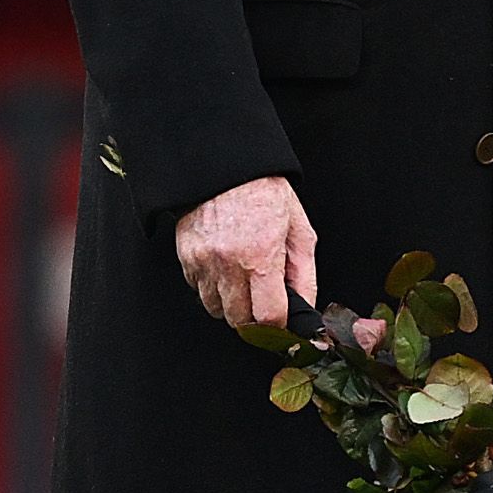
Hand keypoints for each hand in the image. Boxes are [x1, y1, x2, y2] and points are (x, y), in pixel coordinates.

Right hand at [173, 175, 317, 328]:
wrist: (226, 168)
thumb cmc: (265, 193)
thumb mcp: (299, 230)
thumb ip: (304, 274)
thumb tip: (306, 306)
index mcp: (261, 256)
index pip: (268, 316)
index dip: (278, 324)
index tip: (282, 319)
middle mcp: (229, 263)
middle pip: (240, 320)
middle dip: (255, 317)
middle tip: (264, 299)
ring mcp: (203, 262)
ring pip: (216, 309)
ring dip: (232, 304)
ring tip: (244, 279)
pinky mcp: (186, 258)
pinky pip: (199, 291)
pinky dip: (213, 288)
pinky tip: (226, 268)